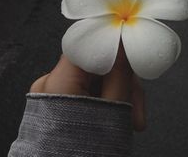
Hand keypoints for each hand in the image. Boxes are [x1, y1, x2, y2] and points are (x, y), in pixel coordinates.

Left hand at [30, 43, 145, 130]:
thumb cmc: (85, 152)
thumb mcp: (112, 110)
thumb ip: (121, 72)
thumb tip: (125, 41)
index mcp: (58, 80)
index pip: (87, 44)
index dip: (112, 45)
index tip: (133, 53)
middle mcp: (49, 82)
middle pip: (93, 63)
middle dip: (120, 80)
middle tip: (138, 107)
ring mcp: (51, 94)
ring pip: (92, 78)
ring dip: (115, 93)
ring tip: (131, 121)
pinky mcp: (56, 103)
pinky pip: (84, 90)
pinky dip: (103, 100)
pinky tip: (117, 117)